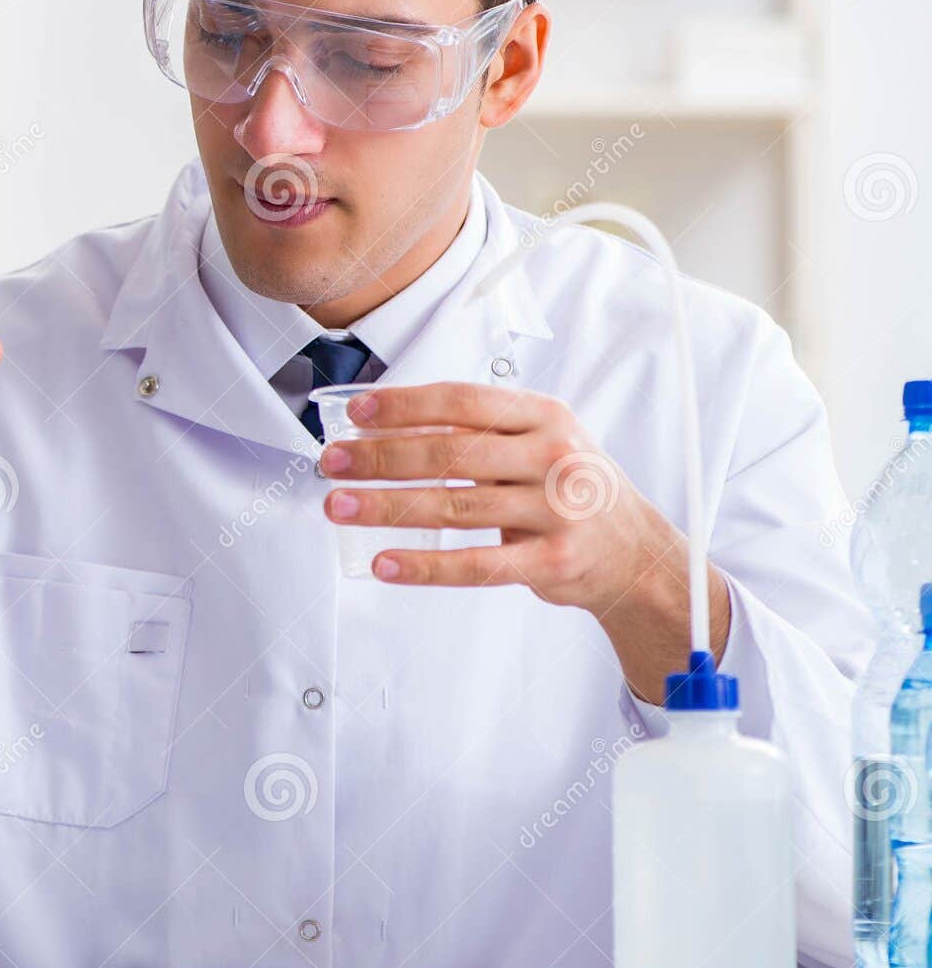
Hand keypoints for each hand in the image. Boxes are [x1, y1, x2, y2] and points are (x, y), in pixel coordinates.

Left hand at [319, 382, 728, 702]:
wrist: (635, 552)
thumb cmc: (569, 488)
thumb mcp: (539, 441)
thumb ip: (479, 430)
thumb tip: (386, 426)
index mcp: (543, 416)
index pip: (462, 401)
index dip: (405, 405)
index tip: (356, 414)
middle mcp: (553, 456)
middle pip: (450, 452)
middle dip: (381, 456)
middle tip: (332, 462)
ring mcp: (556, 510)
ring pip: (454, 507)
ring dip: (387, 507)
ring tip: (340, 507)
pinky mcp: (552, 561)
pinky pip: (476, 564)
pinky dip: (425, 566)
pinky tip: (384, 562)